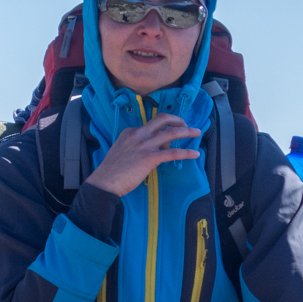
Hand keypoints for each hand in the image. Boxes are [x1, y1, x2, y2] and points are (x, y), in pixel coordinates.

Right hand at [84, 113, 200, 196]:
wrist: (105, 182)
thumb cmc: (112, 171)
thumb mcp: (122, 151)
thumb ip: (136, 147)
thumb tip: (153, 150)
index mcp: (130, 132)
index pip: (151, 124)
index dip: (163, 130)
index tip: (168, 139)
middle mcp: (138, 134)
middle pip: (162, 119)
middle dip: (178, 119)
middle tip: (186, 124)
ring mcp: (145, 145)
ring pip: (171, 133)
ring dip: (186, 131)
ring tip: (197, 132)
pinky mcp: (150, 158)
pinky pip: (173, 153)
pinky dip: (186, 152)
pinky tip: (195, 154)